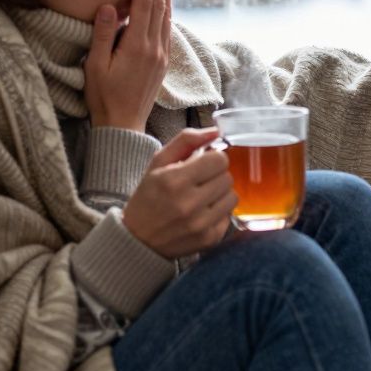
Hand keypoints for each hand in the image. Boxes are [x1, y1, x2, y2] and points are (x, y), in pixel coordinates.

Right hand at [85, 0, 171, 131]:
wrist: (123, 126)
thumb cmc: (103, 97)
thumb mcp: (95, 66)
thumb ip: (103, 34)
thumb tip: (109, 5)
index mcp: (137, 46)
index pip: (144, 4)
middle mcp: (154, 48)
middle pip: (159, 5)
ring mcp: (161, 55)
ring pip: (166, 16)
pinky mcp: (162, 62)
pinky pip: (167, 29)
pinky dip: (166, 10)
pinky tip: (165, 2)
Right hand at [122, 128, 236, 259]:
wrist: (138, 240)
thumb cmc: (148, 197)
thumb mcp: (158, 163)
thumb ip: (186, 140)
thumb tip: (216, 131)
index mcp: (174, 180)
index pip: (219, 159)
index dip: (212, 158)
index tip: (203, 164)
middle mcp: (189, 204)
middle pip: (227, 177)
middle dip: (215, 175)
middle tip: (200, 181)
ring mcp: (201, 224)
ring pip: (232, 196)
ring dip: (220, 194)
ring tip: (203, 197)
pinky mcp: (209, 239)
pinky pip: (229, 216)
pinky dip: (219, 212)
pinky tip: (202, 213)